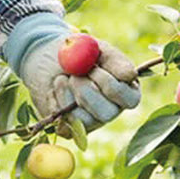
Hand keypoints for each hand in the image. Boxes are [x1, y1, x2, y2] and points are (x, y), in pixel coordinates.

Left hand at [18, 36, 140, 133]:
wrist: (50, 58)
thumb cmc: (79, 53)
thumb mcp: (97, 50)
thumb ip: (113, 60)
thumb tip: (129, 76)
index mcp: (127, 91)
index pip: (130, 100)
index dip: (108, 83)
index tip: (93, 66)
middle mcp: (112, 109)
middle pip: (107, 113)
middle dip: (86, 89)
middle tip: (74, 74)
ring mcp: (91, 122)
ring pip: (84, 119)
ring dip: (68, 92)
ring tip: (63, 77)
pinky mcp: (69, 128)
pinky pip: (64, 121)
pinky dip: (55, 100)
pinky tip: (55, 89)